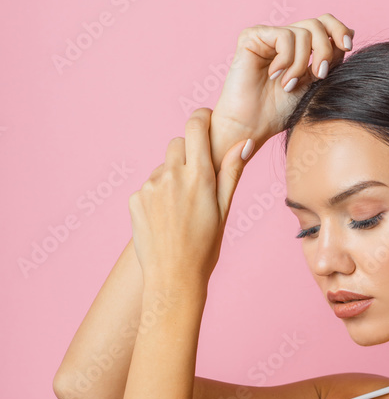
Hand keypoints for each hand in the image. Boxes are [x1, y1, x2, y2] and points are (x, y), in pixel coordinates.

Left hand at [129, 108, 249, 286]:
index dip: (201, 119)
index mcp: (199, 176)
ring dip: (172, 178)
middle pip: (177, 143)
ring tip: (181, 211)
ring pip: (162, 167)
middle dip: (187, 154)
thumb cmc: (205, 248)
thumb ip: (230, 172)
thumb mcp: (224, 210)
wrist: (173, 278)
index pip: (195, 126)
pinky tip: (165, 220)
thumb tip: (243, 142)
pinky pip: (149, 187)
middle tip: (196, 182)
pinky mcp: (135, 199)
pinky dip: (157, 196)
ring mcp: (150, 187)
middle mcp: (172, 175)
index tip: (205, 123)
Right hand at [210, 13, 354, 163]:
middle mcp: (285, 39)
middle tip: (318, 76)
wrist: (253, 126)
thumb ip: (330, 60)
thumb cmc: (280, 111)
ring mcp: (268, 36)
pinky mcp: (252, 36)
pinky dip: (286, 60)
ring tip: (288, 85)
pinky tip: (274, 76)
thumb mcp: (314, 84)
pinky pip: (284, 36)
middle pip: (317, 23)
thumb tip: (351, 32)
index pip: (325, 24)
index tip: (348, 47)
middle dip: (324, 50)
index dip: (339, 30)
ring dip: (301, 64)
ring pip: (303, 33)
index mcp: (300, 48)